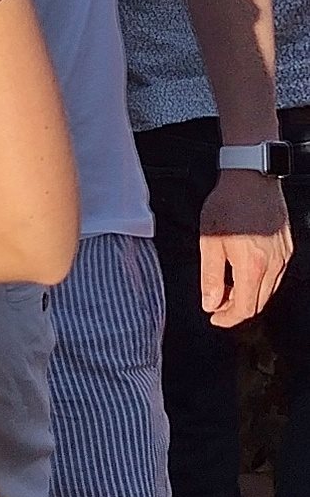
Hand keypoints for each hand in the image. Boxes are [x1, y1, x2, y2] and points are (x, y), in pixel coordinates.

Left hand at [199, 170, 292, 325]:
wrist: (252, 178)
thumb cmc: (228, 204)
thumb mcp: (209, 241)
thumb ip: (210, 276)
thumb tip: (210, 302)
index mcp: (253, 266)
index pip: (245, 308)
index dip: (228, 318)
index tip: (214, 318)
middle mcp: (274, 265)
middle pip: (259, 303)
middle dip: (237, 309)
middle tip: (217, 305)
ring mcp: (284, 257)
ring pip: (268, 290)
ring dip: (248, 296)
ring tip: (226, 289)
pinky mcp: (287, 248)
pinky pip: (275, 275)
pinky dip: (259, 281)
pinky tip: (242, 273)